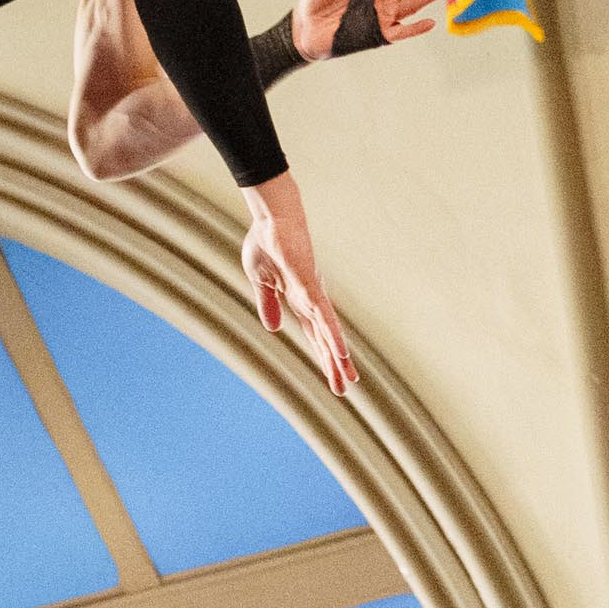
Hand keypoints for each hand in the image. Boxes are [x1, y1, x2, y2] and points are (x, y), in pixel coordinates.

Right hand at [239, 175, 356, 395]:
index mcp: (298, 300)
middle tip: (344, 388)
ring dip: (337, 358)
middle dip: (333, 364)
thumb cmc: (266, 242)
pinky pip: (324, 317)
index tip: (331, 373)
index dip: (322, 354)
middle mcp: (311, 301)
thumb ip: (268, 304)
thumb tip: (274, 329)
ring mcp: (313, 295)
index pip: (313, 334)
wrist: (272, 219)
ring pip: (329, 334)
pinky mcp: (311, 288)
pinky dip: (333, 336)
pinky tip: (342, 353)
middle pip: (325, 339)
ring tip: (348, 381)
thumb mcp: (260, 281)